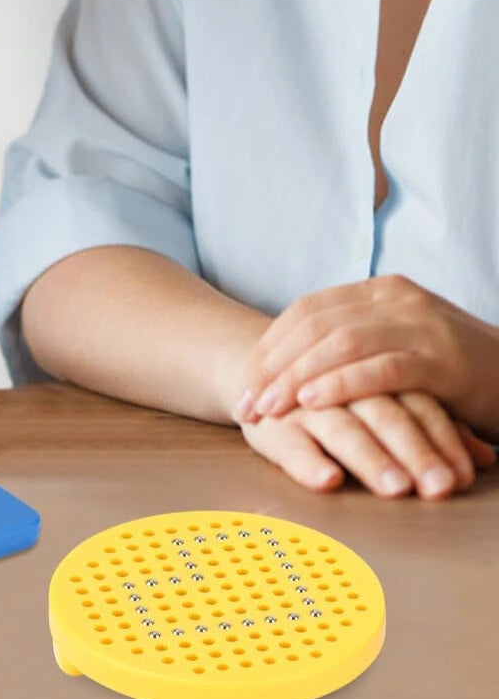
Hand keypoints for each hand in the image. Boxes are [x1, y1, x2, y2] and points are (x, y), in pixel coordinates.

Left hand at [234, 276, 490, 424]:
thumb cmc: (455, 374)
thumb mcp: (398, 348)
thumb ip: (354, 345)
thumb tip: (292, 366)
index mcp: (378, 291)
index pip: (307, 311)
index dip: (270, 346)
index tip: (244, 382)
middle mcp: (395, 298)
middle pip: (315, 326)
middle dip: (274, 366)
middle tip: (246, 404)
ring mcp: (420, 325)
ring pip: (341, 344)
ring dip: (296, 378)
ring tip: (267, 407)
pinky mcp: (443, 359)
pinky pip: (381, 369)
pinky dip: (341, 384)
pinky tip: (312, 402)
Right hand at [241, 392, 494, 498]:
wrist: (261, 368)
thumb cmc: (338, 393)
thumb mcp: (388, 400)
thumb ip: (431, 424)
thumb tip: (484, 459)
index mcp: (374, 367)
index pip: (416, 401)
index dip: (441, 438)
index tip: (464, 476)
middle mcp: (338, 382)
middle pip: (382, 412)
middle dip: (413, 451)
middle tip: (439, 486)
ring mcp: (301, 401)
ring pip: (340, 425)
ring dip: (370, 457)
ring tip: (396, 489)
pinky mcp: (269, 422)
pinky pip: (288, 443)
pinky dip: (307, 462)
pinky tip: (328, 480)